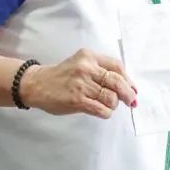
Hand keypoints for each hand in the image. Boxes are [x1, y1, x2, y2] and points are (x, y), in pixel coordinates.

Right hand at [18, 49, 136, 117]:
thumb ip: (101, 71)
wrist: (37, 84)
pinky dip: (106, 112)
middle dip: (128, 94)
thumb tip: (128, 86)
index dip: (128, 79)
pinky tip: (103, 111)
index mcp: (89, 56)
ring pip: (111, 97)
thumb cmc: (62, 76)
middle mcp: (86, 68)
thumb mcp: (81, 63)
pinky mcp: (76, 100)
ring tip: (108, 105)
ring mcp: (81, 84)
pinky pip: (101, 109)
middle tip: (130, 101)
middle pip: (117, 82)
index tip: (133, 89)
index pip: (117, 66)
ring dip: (114, 104)